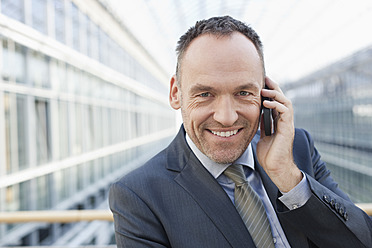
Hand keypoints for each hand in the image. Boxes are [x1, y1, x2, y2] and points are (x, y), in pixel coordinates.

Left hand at [256, 77, 301, 192]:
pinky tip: (267, 102)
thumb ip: (262, 125)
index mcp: (278, 122)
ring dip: (275, 94)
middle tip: (265, 78)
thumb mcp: (262, 136)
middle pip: (282, 98)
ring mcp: (287, 124)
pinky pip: (285, 112)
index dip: (269, 92)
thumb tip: (255, 117)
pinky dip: (277, 105)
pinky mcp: (287, 129)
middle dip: (274, 87)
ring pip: (286, 102)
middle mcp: (284, 121)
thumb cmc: (269, 155)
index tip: (261, 83)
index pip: (275, 102)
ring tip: (264, 89)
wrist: (276, 168)